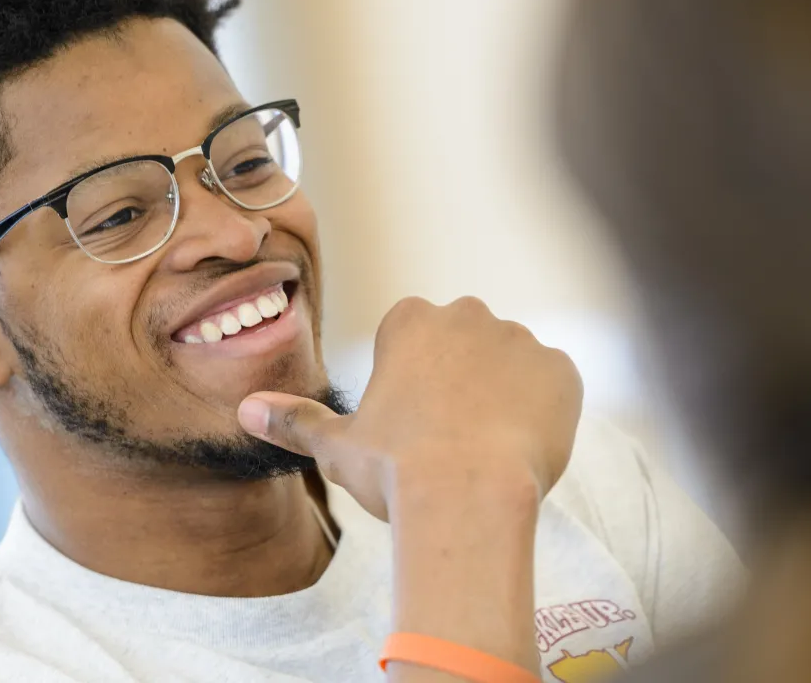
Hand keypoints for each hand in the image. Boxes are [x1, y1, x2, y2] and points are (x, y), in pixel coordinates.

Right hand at [237, 296, 582, 521]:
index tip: (411, 423)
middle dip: (461, 380)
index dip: (412, 383)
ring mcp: (521, 339)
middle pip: (465, 343)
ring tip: (487, 451)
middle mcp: (468, 314)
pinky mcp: (564, 370)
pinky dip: (543, 413)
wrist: (469, 496)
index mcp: (411, 320)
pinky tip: (522, 449)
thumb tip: (245, 409)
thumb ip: (296, 421)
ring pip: (511, 364)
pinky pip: (555, 387)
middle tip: (450, 440)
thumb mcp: (337, 446)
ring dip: (503, 395)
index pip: (413, 337)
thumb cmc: (396, 469)